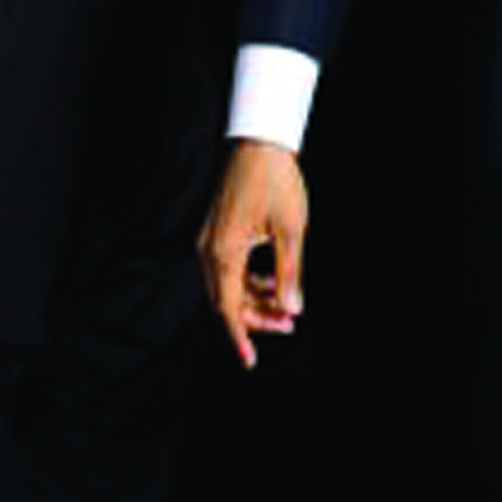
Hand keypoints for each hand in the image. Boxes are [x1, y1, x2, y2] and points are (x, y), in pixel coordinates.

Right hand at [197, 139, 307, 367]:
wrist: (261, 141)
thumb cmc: (275, 180)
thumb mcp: (290, 228)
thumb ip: (289, 272)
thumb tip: (292, 309)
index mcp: (222, 251)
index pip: (227, 306)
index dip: (239, 336)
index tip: (249, 360)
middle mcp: (209, 249)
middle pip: (227, 299)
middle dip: (256, 317)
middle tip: (288, 327)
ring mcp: (211, 239)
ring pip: (229, 285)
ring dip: (255, 299)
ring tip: (287, 310)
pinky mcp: (219, 231)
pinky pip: (230, 268)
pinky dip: (250, 281)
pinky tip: (274, 283)